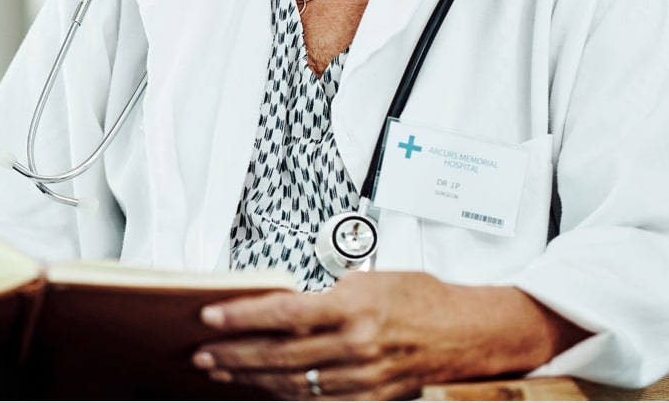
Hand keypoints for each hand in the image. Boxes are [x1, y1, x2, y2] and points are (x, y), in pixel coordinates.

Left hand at [192, 271, 587, 399]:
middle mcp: (353, 344)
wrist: (465, 331)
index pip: (283, 312)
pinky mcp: (368, 397)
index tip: (212, 316)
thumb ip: (328, 295)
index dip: (243, 317)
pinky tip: (263, 391)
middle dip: (235, 354)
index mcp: (352, 305)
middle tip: (204, 352)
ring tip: (222, 371)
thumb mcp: (371, 277)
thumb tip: (287, 306)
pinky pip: (317, 400)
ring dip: (252, 378)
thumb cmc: (421, 296)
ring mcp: (361, 377)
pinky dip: (285, 395)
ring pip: (292, 382)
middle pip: (279, 354)